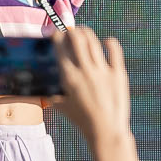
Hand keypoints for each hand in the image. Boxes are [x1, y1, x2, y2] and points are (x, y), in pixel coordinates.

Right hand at [51, 29, 133, 146]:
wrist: (105, 130)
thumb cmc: (81, 119)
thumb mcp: (60, 106)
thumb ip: (50, 93)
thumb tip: (41, 86)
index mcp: (68, 77)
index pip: (60, 46)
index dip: (57, 35)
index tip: (56, 33)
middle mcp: (85, 70)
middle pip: (77, 38)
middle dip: (72, 30)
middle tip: (72, 31)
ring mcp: (103, 71)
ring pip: (93, 41)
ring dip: (87, 33)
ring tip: (84, 32)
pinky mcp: (118, 74)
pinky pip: (115, 50)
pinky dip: (109, 42)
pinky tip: (106, 42)